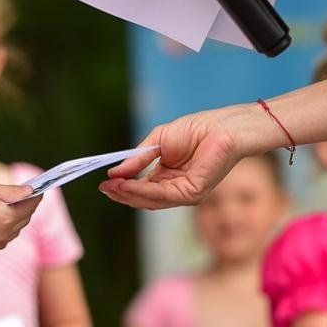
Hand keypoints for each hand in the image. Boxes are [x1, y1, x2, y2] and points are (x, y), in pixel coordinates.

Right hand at [0, 184, 39, 251]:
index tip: (39, 190)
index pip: (30, 206)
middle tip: (29, 196)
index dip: (36, 197)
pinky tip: (2, 218)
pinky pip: (4, 238)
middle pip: (24, 220)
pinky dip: (6, 228)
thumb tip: (32, 191)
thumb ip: (14, 192)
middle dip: (27, 208)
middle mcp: (3, 234)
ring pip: (15, 230)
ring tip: (16, 206)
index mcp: (7, 218)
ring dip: (17, 219)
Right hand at [101, 105, 258, 209]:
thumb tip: (115, 171)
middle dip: (122, 194)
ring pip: (151, 200)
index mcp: (167, 177)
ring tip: (112, 187)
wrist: (222, 126)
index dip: (122, 187)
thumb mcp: (158, 141)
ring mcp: (185, 193)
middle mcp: (175, 188)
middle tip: (104, 188)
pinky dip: (143, 191)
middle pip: (144, 198)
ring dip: (129, 194)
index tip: (104, 182)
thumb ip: (139, 157)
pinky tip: (129, 185)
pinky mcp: (193, 193)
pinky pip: (163, 195)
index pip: (141, 188)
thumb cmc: (196, 129)